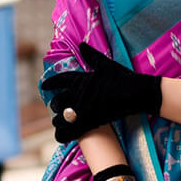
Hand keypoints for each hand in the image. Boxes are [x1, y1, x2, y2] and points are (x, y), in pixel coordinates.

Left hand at [43, 42, 161, 142]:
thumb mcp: (106, 64)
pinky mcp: (90, 121)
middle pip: (58, 101)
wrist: (136, 93)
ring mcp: (84, 108)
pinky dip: (63, 134)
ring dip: (58, 121)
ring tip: (58, 123)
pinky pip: (71, 131)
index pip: (60, 80)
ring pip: (62, 117)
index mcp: (81, 79)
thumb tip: (81, 44)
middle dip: (55, 106)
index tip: (44, 85)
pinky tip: (60, 136)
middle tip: (56, 109)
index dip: (51, 83)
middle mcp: (78, 93)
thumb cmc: (123, 78)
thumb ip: (91, 56)